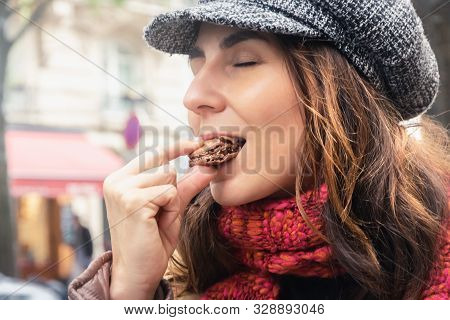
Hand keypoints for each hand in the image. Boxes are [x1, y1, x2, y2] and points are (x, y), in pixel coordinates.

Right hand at [104, 140, 216, 298]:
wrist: (137, 272)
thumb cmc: (151, 241)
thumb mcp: (170, 207)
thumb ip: (186, 185)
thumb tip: (209, 167)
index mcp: (120, 179)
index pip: (152, 154)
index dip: (175, 148)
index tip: (196, 142)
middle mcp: (116, 180)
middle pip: (165, 168)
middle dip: (171, 192)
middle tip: (158, 217)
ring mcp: (122, 189)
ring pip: (169, 178)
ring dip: (171, 201)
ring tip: (155, 220)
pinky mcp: (132, 200)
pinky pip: (169, 192)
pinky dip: (170, 209)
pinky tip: (154, 224)